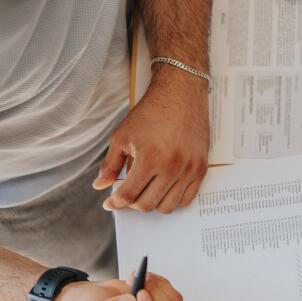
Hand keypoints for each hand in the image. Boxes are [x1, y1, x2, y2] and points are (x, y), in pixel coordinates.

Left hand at [94, 71, 208, 212]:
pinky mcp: (201, 168)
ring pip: (167, 206)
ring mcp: (189, 170)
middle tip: (126, 194)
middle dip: (131, 204)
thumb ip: (110, 164)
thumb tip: (99, 186)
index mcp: (150, 159)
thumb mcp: (122, 136)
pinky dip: (173, 200)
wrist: (181, 94)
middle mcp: (172, 168)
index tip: (109, 202)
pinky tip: (163, 189)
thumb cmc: (150, 113)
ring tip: (145, 191)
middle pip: (147, 205)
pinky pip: (187, 199)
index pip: (128, 195)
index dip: (115, 203)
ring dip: (152, 203)